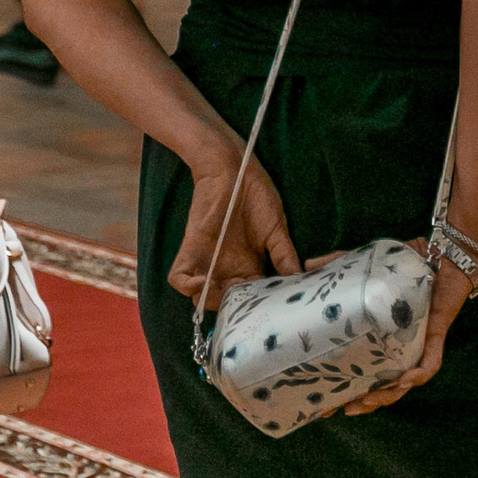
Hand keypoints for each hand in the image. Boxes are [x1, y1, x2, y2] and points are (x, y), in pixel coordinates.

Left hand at [167, 153, 298, 303]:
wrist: (235, 170)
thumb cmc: (258, 196)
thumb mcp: (277, 229)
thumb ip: (284, 256)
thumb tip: (298, 280)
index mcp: (249, 267)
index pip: (249, 298)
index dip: (253, 306)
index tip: (262, 304)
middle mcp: (227, 269)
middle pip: (223, 303)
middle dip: (232, 307)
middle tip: (243, 298)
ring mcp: (207, 262)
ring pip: (200, 298)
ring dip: (210, 300)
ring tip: (225, 290)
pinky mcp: (190, 250)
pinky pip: (179, 279)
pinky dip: (188, 286)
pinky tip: (203, 282)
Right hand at [318, 241, 475, 416]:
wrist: (441, 254)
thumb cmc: (404, 265)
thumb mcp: (365, 267)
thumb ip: (336, 265)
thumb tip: (305, 266)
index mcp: (381, 339)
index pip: (362, 372)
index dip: (345, 390)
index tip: (324, 405)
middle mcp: (399, 348)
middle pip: (383, 386)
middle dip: (364, 403)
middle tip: (344, 410)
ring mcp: (418, 345)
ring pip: (404, 383)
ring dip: (387, 396)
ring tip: (367, 401)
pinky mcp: (436, 338)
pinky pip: (430, 364)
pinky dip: (419, 375)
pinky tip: (404, 379)